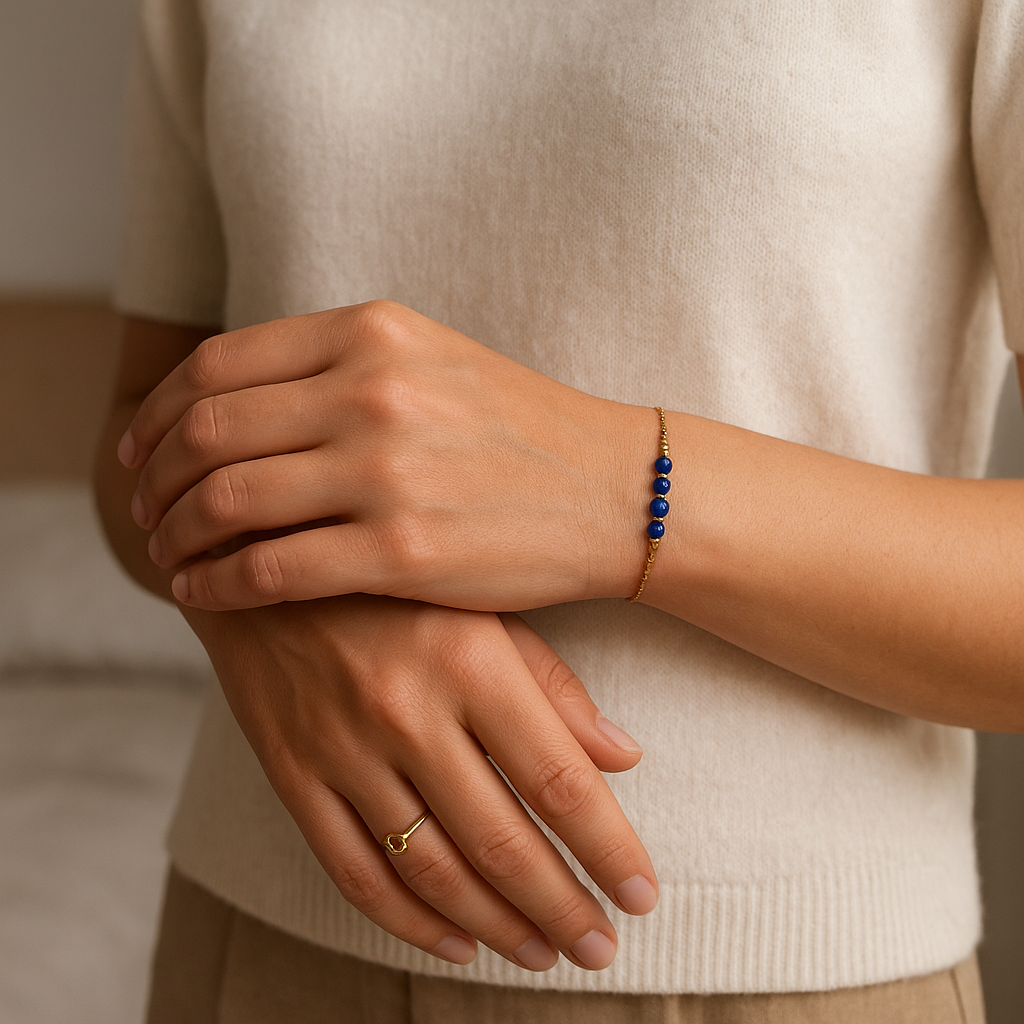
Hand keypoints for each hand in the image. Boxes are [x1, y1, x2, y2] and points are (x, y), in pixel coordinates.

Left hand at [120, 301, 652, 610]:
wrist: (617, 492)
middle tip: (145, 508)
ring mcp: (386, 471)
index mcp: (372, 332)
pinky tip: (202, 593)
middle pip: (208, 429)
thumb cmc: (524, 432)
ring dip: (175, 531)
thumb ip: (341, 364)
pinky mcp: (402, 551)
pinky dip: (216, 582)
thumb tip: (245, 397)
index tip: (142, 448)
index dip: (159, 411)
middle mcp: (371, 391)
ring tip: (167, 552)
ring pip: (226, 499)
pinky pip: (269, 569)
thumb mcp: (433, 361)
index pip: (218, 365)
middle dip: (154, 475)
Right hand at [182, 594, 656, 970]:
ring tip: (543, 953)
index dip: (607, 848)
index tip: (641, 896)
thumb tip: (624, 759)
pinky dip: (408, 920)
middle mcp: (408, 711)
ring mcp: (343, 747)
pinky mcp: (291, 772)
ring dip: (496, 925)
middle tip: (601, 948)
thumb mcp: (483, 604)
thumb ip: (553, 684)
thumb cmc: (395, 580)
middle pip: (500, 841)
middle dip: (562, 907)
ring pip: (430, 869)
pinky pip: (351, 869)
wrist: (264, 555)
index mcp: (471, 661)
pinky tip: (455, 943)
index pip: (558, 780)